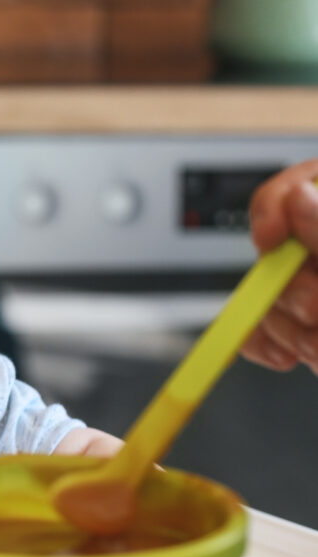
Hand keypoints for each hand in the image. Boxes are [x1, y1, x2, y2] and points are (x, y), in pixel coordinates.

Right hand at [243, 159, 317, 372]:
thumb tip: (302, 195)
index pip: (300, 184)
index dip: (276, 208)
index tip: (270, 241)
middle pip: (278, 249)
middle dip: (291, 291)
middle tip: (317, 313)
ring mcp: (315, 286)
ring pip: (269, 296)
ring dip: (290, 330)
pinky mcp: (304, 325)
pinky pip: (260, 328)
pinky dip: (265, 346)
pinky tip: (288, 357)